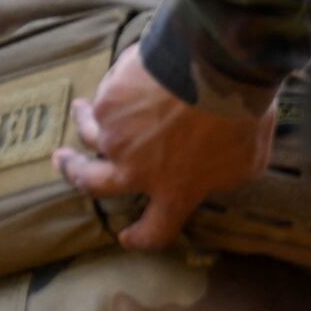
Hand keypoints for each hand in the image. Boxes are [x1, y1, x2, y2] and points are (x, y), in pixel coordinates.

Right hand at [60, 46, 271, 250]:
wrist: (214, 72)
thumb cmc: (240, 119)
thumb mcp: (246, 163)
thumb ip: (221, 177)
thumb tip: (212, 174)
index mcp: (174, 192)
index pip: (155, 230)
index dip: (140, 238)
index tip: (126, 238)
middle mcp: (135, 170)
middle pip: (92, 183)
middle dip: (75, 175)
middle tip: (64, 163)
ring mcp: (116, 135)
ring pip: (90, 133)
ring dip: (82, 123)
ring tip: (79, 111)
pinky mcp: (108, 102)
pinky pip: (105, 98)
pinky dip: (110, 91)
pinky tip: (117, 79)